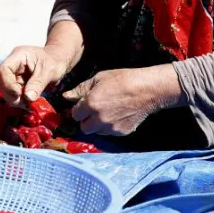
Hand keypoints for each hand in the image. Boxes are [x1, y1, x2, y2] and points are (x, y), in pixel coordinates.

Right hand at [0, 44, 78, 105]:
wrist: (58, 61)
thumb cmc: (55, 61)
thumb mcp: (49, 71)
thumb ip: (38, 83)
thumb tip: (28, 97)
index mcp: (18, 56)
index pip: (4, 69)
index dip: (7, 83)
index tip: (18, 93)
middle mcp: (13, 65)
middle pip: (2, 81)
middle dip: (11, 95)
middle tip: (24, 104)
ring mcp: (14, 74)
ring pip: (6, 90)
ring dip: (15, 100)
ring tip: (28, 105)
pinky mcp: (18, 83)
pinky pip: (14, 94)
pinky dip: (20, 101)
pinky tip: (29, 105)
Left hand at [62, 65, 182, 136]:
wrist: (147, 89)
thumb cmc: (122, 79)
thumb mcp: (98, 79)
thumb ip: (80, 90)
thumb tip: (65, 97)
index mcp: (91, 104)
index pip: (75, 115)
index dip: (79, 109)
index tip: (84, 105)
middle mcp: (99, 119)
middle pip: (84, 128)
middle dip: (86, 120)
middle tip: (94, 111)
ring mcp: (111, 128)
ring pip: (97, 132)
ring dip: (98, 125)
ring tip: (107, 113)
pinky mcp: (122, 132)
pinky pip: (110, 133)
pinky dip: (110, 127)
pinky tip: (117, 116)